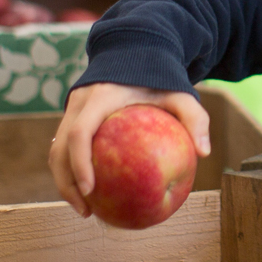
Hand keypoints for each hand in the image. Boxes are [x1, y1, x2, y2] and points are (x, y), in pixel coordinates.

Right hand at [48, 82, 210, 216]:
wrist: (137, 51)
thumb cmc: (159, 77)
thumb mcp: (180, 94)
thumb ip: (194, 118)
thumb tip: (205, 152)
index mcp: (100, 96)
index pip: (80, 132)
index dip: (80, 163)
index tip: (90, 190)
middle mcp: (80, 102)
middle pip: (59, 148)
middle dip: (67, 183)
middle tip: (86, 211)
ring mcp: (72, 109)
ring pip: (57, 150)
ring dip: (65, 181)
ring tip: (86, 209)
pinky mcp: (73, 116)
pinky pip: (66, 147)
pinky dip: (73, 170)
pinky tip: (93, 193)